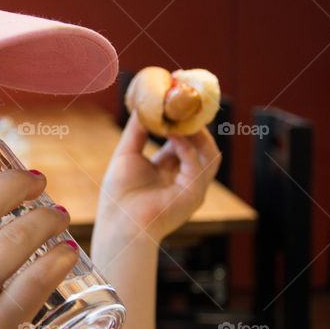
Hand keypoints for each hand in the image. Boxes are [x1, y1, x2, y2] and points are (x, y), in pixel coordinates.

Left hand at [98, 110, 221, 243]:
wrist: (119, 225)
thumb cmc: (119, 196)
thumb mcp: (127, 155)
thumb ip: (137, 131)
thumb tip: (141, 106)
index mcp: (169, 171)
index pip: (184, 142)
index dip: (182, 123)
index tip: (175, 103)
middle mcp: (184, 179)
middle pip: (202, 146)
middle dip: (196, 125)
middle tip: (184, 104)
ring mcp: (193, 188)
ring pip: (210, 154)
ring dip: (197, 133)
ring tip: (182, 115)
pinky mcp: (194, 194)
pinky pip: (198, 165)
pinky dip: (187, 147)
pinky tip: (172, 134)